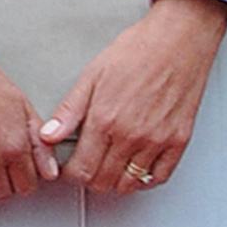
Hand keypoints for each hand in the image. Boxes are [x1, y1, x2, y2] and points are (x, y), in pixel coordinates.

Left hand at [42, 0, 226, 193]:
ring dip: (115, 181)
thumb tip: (48, 135)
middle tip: (86, 164)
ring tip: (109, 164)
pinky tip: (135, 165)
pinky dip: (144, 179)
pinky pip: (159, 178)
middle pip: (103, 182)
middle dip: (89, 178)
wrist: (176, 41)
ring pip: (129, 185)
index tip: (69, 167)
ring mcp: (156, 142)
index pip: (81, 169)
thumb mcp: (92, 75)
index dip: (70, 173)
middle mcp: (131, 136)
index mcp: (105, 119)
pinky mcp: (178, 142)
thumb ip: (69, 111)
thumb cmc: (136, 51)